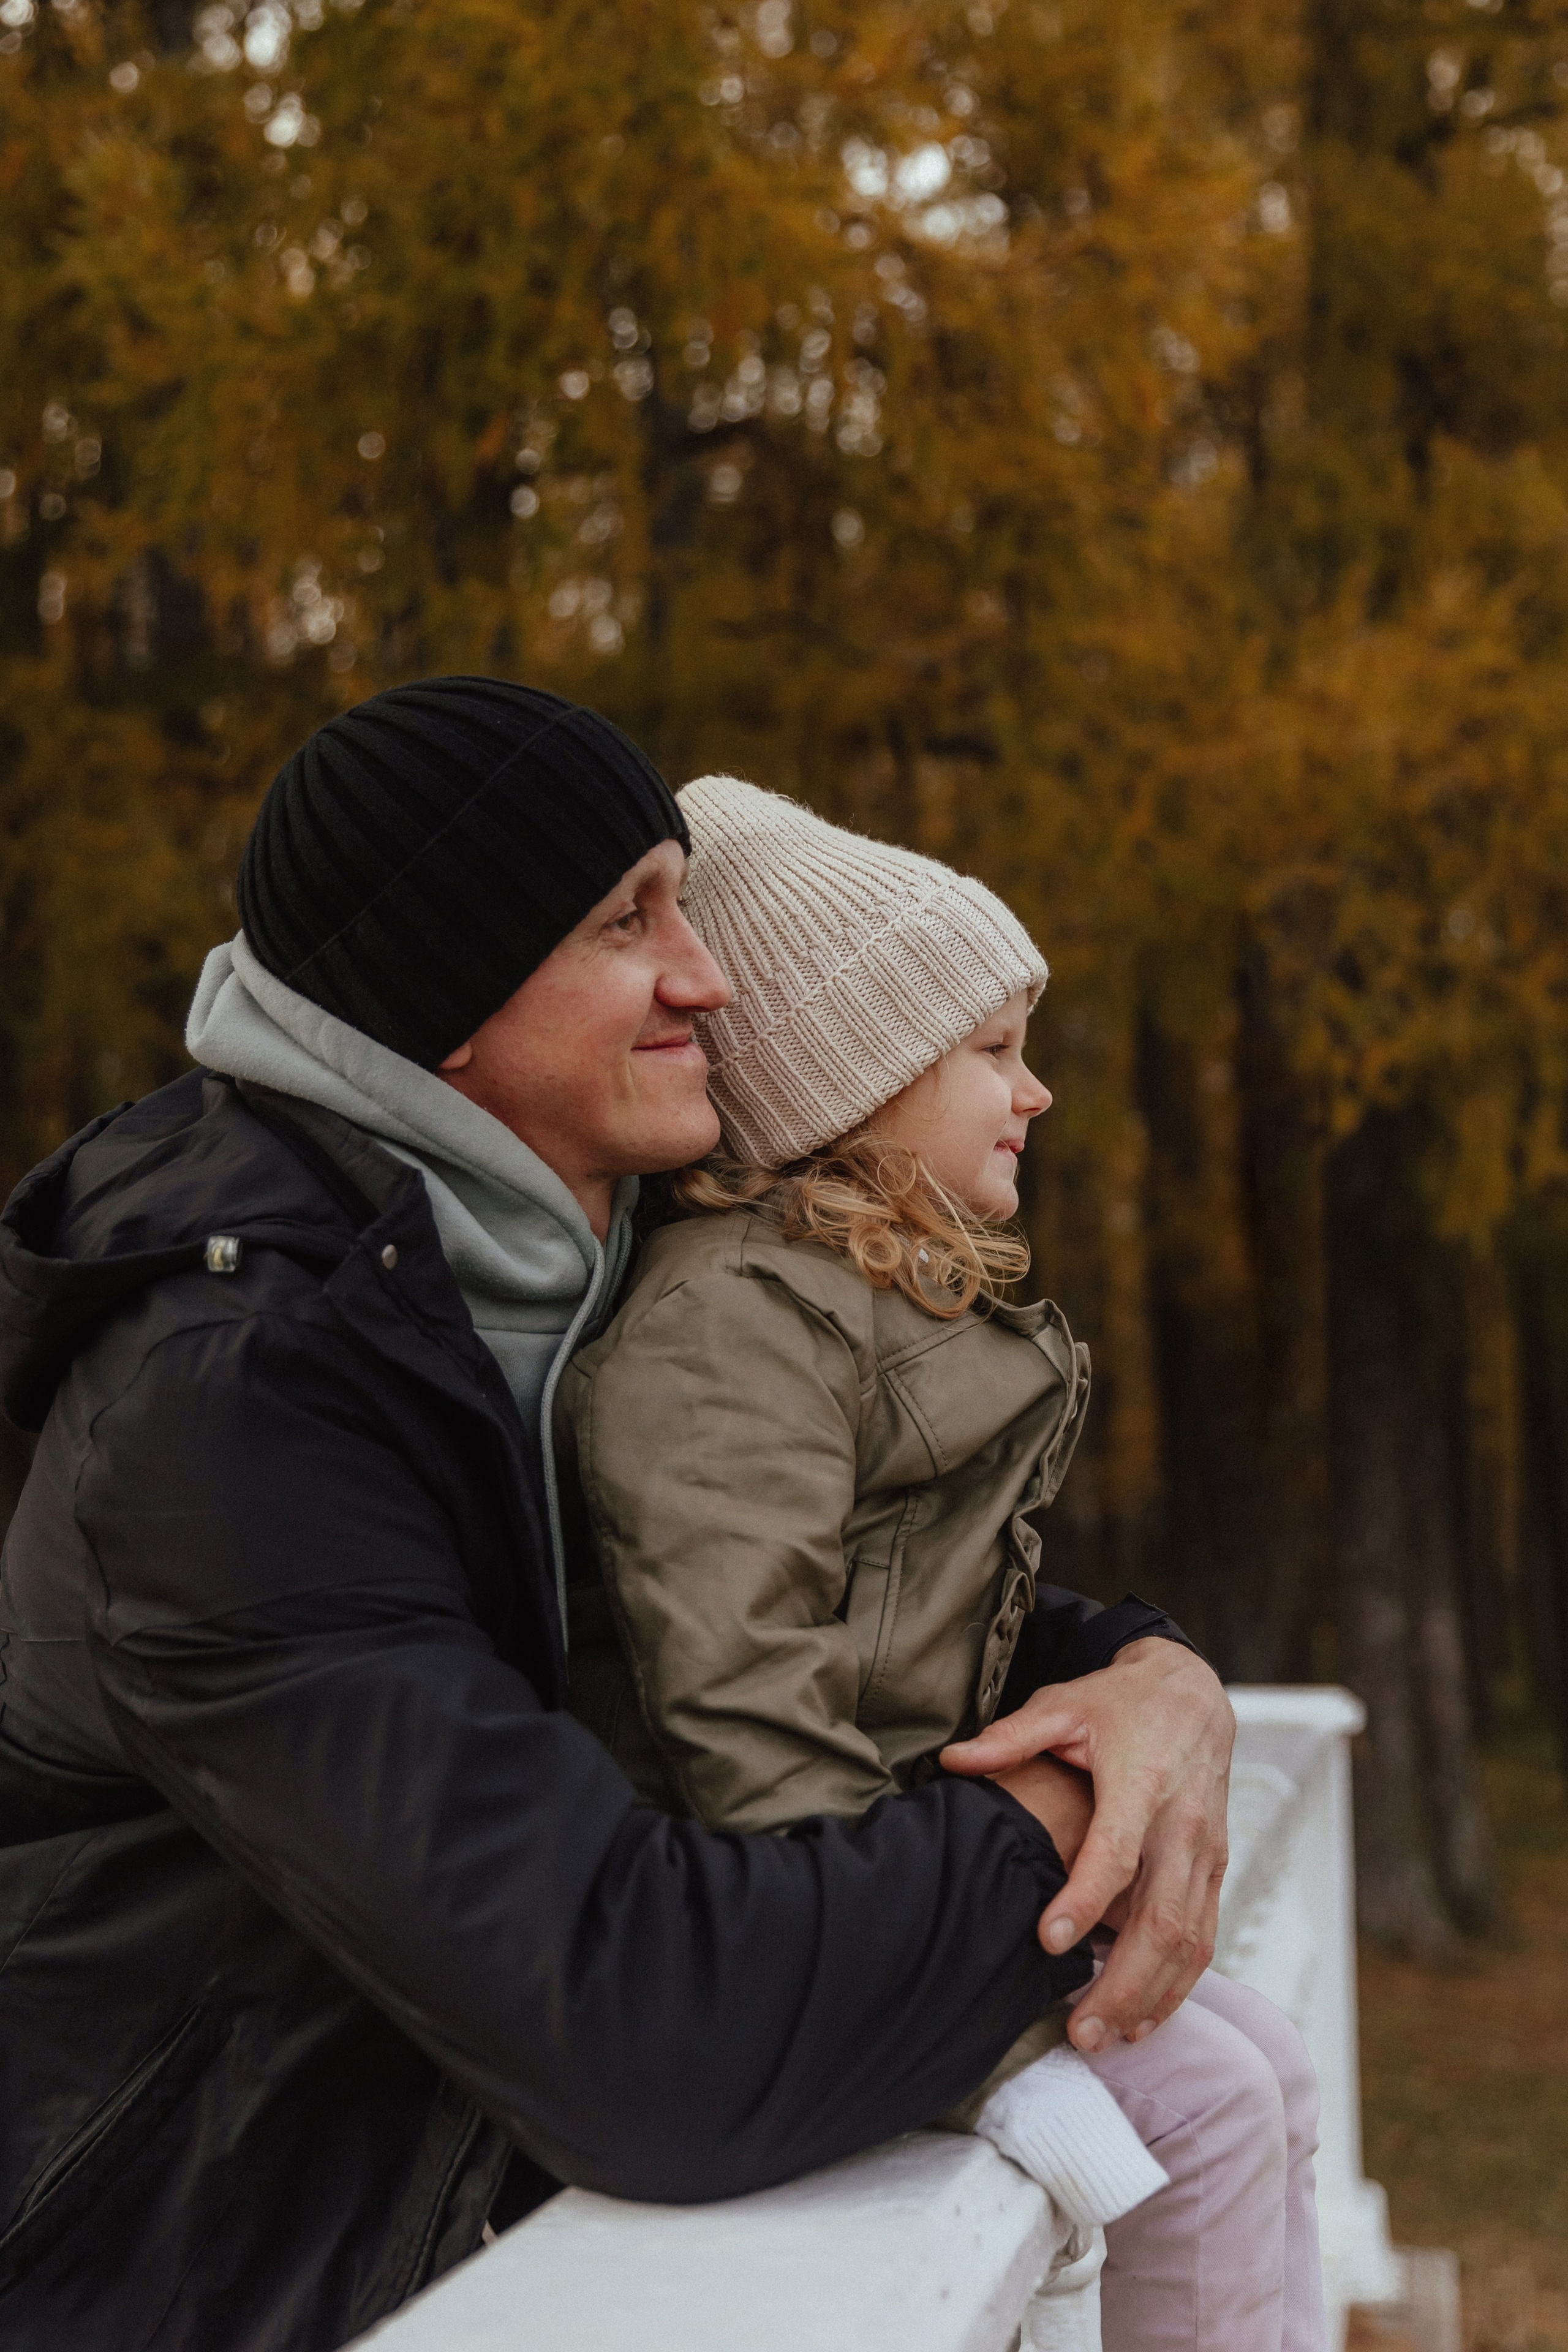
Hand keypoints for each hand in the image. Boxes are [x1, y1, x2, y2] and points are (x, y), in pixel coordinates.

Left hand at [941, 1638, 1232, 2052]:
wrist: (1194, 1694)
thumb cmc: (1122, 1703)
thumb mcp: (1064, 1704)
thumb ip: (1011, 1735)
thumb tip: (952, 1760)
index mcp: (1140, 1783)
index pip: (1115, 1852)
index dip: (1084, 1900)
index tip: (1046, 1941)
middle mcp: (1180, 1824)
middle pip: (1160, 1917)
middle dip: (1123, 1982)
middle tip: (1078, 2030)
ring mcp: (1205, 1851)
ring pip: (1188, 1939)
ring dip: (1150, 1996)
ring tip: (1105, 2037)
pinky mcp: (1216, 1868)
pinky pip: (1205, 1935)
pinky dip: (1179, 1983)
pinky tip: (1143, 2017)